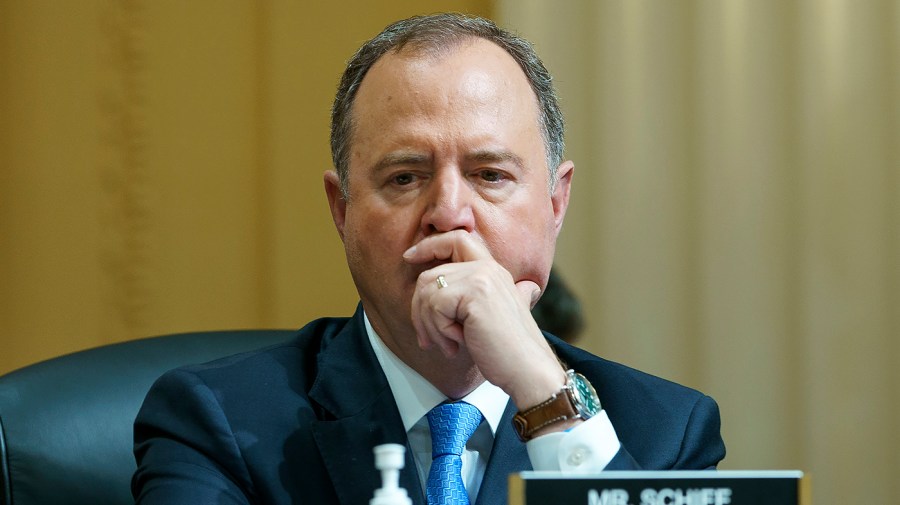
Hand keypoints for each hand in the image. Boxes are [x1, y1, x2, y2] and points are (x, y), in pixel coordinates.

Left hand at [403, 230, 566, 408]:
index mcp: (491, 270)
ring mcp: (482, 278)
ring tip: (448, 345)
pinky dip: (439, 331)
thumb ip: (468, 297)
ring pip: (427, 292)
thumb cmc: (505, 351)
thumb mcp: (485, 316)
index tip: (409, 257)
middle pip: (430, 275)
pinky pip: (435, 306)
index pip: (455, 239)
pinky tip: (457, 344)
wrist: (528, 370)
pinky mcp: (476, 293)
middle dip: (419, 311)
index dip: (429, 245)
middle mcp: (487, 268)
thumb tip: (432, 287)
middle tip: (427, 340)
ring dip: (429, 326)